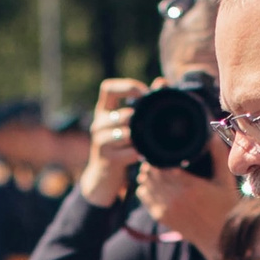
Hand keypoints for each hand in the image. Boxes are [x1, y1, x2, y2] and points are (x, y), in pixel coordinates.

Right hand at [78, 78, 148, 206]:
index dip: (127, 86)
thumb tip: (162, 81)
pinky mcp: (108, 158)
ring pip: (127, 133)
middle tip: (151, 124)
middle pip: (123, 114)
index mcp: (102, 111)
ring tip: (147, 141)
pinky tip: (145, 154)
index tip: (143, 93)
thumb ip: (142, 104)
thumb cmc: (119, 147)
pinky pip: (131, 151)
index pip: (108, 88)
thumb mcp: (125, 125)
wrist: (102, 178)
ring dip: (140, 138)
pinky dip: (141, 152)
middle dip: (140, 120)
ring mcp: (101, 142)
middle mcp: (98, 124)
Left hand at [137, 158, 238, 259]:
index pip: (163, 165)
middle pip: (152, 173)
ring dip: (147, 175)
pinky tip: (150, 183)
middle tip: (156, 156)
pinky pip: (144, 197)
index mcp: (191, 186)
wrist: (220, 239)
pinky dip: (144, 188)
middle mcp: (175, 197)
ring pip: (145, 184)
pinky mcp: (162, 217)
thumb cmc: (226, 207)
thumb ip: (218, 156)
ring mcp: (166, 208)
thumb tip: (210, 135)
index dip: (159, 155)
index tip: (162, 149)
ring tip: (153, 168)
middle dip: (152, 163)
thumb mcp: (225, 180)